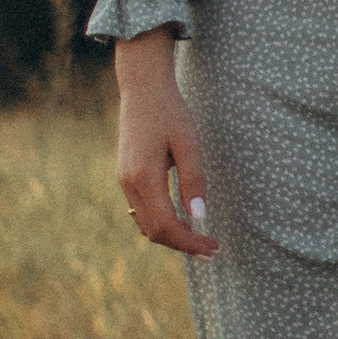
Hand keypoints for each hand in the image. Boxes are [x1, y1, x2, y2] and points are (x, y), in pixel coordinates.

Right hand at [112, 34, 217, 257]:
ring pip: (145, 223)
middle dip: (182, 244)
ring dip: (171, 235)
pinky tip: (181, 219)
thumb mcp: (188, 143)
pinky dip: (160, 221)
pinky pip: (142, 210)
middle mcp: (129, 184)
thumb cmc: (170, 112)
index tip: (212, 249)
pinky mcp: (126, 175)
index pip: (166, 226)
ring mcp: (124, 180)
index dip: (189, 242)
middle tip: (212, 250)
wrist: (143, 88)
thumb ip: (193, 180)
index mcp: (143, 178)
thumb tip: (200, 216)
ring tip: (200, 238)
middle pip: (154, 231)